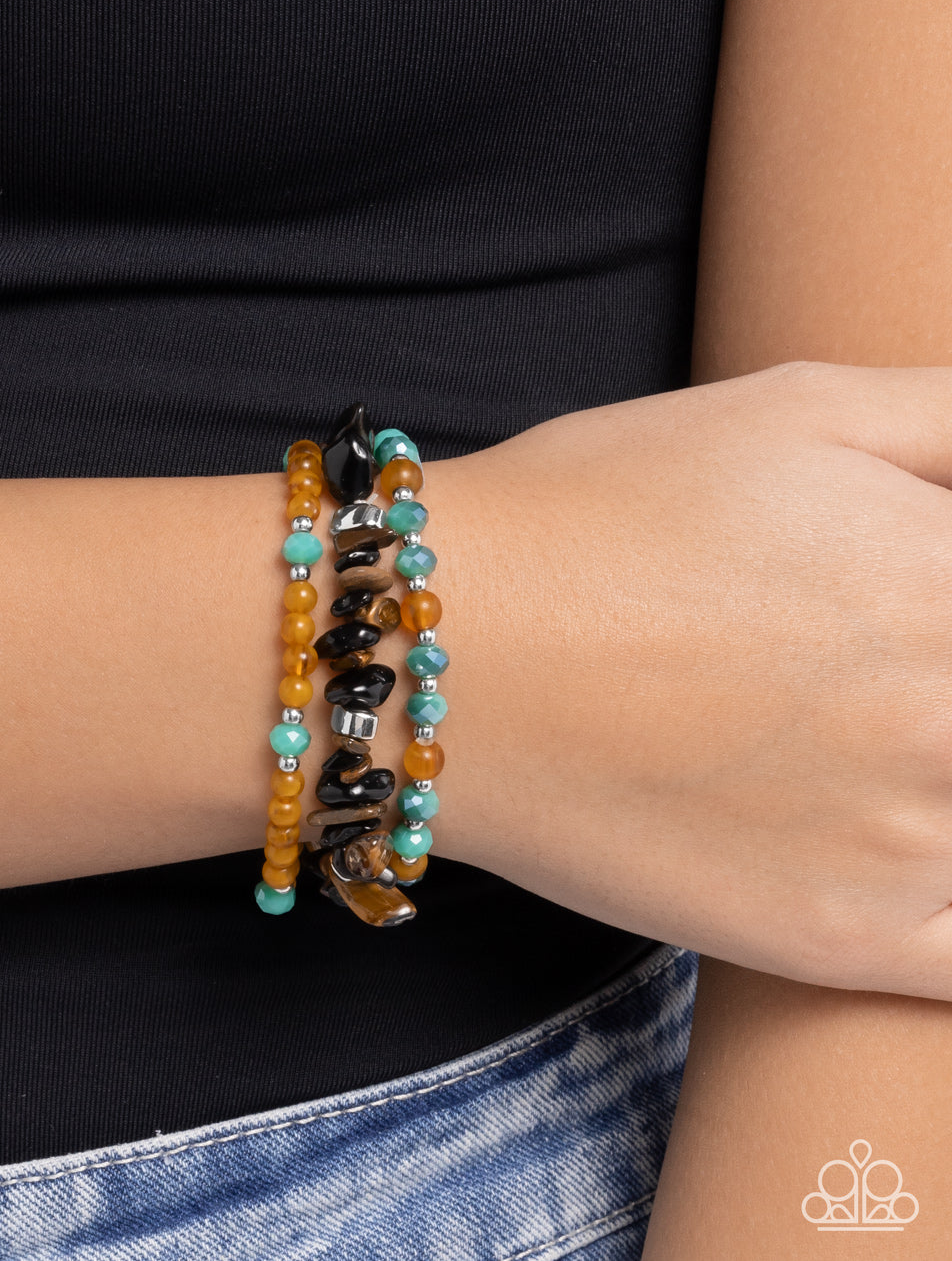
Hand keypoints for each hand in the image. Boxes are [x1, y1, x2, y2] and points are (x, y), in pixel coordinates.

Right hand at [427, 363, 951, 998]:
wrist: (447, 656)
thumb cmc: (605, 508)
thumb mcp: (800, 406)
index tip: (919, 600)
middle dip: (947, 681)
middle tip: (861, 666)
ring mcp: (911, 849)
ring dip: (947, 768)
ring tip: (846, 718)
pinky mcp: (847, 943)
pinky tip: (908, 833)